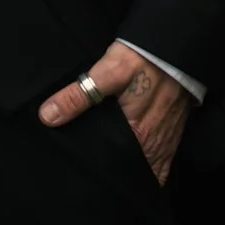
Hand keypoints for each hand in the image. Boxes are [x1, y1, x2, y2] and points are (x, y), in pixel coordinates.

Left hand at [37, 43, 190, 184]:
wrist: (176, 43)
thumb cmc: (142, 57)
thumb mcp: (107, 71)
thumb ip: (78, 96)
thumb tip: (48, 117)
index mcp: (137, 135)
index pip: (114, 168)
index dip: (100, 176)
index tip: (84, 180)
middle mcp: (154, 145)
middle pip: (130, 171)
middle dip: (114, 177)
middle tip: (92, 181)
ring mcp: (166, 140)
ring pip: (146, 169)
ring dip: (132, 173)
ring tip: (111, 176)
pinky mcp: (173, 131)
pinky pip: (161, 162)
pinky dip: (149, 167)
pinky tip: (136, 165)